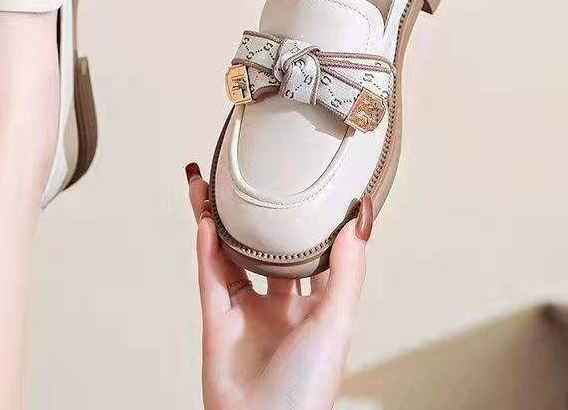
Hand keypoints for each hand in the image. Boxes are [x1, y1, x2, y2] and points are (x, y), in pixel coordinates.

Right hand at [185, 163, 370, 409]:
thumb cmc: (309, 390)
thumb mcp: (337, 322)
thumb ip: (347, 271)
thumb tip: (360, 221)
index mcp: (313, 309)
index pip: (311, 256)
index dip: (306, 224)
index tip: (304, 187)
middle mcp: (278, 308)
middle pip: (263, 251)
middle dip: (253, 218)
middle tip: (245, 179)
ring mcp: (245, 315)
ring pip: (229, 257)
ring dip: (219, 223)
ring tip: (210, 187)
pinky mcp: (217, 323)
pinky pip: (211, 277)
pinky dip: (207, 248)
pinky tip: (206, 218)